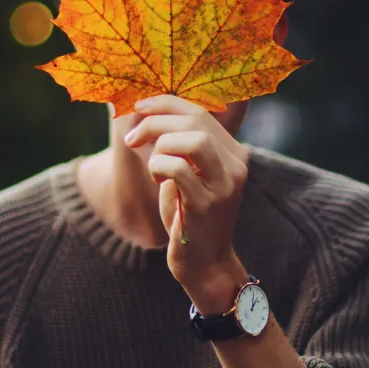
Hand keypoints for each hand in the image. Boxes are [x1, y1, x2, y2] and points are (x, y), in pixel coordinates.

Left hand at [124, 94, 249, 297]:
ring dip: (160, 145)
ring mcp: (224, 185)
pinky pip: (177, 168)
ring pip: (192, 140)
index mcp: (234, 152)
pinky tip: (157, 180)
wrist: (204, 263)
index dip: (165, 104)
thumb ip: (178, 144)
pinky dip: (158, 167)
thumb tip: (145, 109)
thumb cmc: (188, 216)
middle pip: (196, 120)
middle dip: (155, 121)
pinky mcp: (207, 205)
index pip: (200, 112)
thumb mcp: (187, 174)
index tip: (139, 108)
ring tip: (152, 164)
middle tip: (132, 137)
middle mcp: (236, 165)